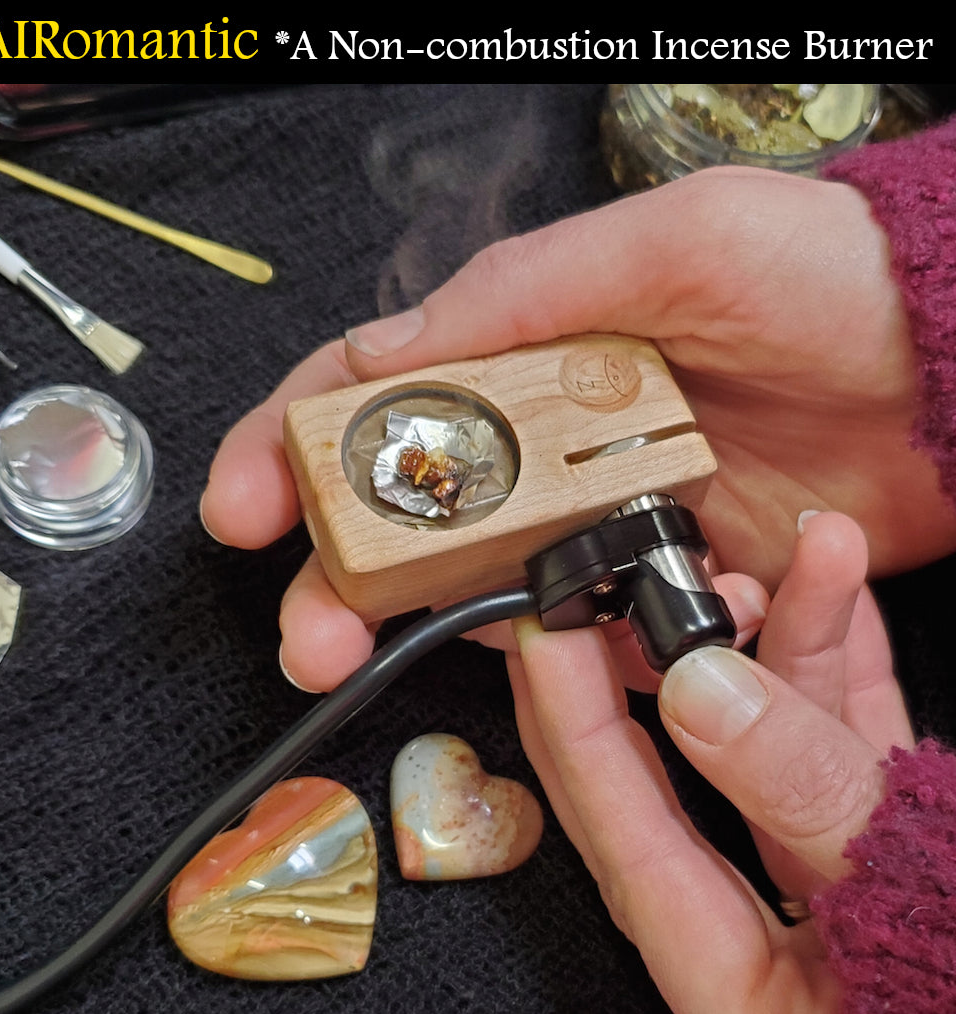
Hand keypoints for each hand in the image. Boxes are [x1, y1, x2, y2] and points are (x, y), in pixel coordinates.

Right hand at [202, 166, 955, 689]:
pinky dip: (575, 652)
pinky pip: (594, 636)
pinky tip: (595, 644)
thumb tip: (382, 350)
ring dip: (427, 632)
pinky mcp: (666, 584)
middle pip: (412, 515)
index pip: (383, 395)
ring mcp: (604, 520)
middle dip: (338, 573)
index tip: (241, 505)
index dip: (295, 446)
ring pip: (486, 587)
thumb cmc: (828, 278)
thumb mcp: (679, 243)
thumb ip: (530, 290)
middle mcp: (551, 442)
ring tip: (373, 658)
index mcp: (531, 349)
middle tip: (301, 632)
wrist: (955, 375)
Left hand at [506, 511, 913, 1013]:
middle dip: (667, 663)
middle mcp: (780, 960)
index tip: (548, 628)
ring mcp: (838, 911)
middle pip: (681, 785)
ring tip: (803, 559)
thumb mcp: (922, 917)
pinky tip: (839, 610)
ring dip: (788, 646)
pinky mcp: (895, 872)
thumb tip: (702, 697)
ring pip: (779, 752)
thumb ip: (810, 808)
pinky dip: (848, 680)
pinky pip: (852, 758)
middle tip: (650, 577)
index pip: (627, 836)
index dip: (575, 720)